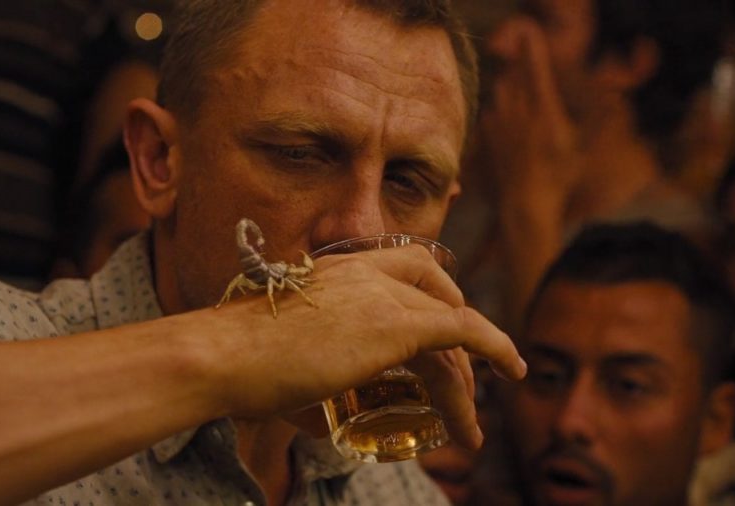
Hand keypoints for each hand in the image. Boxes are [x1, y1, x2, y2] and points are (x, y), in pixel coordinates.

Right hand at [192, 244, 526, 449]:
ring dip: (465, 378)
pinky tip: (513, 370)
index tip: (443, 334)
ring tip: (469, 427)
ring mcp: (379, 294)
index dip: (434, 296)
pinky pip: (464, 330)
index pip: (405, 267)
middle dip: (457, 340)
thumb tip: (319, 424)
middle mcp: (362, 271)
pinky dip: (495, 348)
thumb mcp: (279, 357)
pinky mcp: (393, 325)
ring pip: (448, 327)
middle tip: (463, 387)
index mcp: (335, 270)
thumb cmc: (233, 363)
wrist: (220, 355)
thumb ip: (308, 378)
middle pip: (435, 295)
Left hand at [480, 16, 581, 214]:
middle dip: (522, 68)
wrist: (526, 202)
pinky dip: (502, 110)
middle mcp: (518, 112)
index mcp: (543, 110)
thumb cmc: (561, 175)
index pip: (536, 68)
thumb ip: (599, 118)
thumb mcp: (584, 145)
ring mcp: (499, 122)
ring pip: (501, 90)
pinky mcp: (487, 135)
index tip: (531, 30)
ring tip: (525, 102)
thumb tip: (616, 99)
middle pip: (514, 75)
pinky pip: (493, 110)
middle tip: (531, 73)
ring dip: (511, 87)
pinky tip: (513, 124)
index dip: (533, 47)